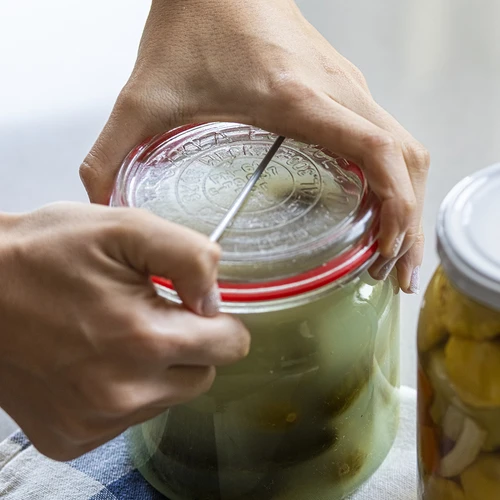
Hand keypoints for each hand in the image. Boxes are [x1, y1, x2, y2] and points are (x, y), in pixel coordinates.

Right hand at [0, 203, 248, 459]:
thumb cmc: (43, 255)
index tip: (194, 308)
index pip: (230, 346)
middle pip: (202, 376)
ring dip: (156, 369)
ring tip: (115, 334)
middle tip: (151, 315)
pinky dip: (124, 390)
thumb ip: (189, 257)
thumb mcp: (124, 229)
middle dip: (189, 346)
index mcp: (144, 340)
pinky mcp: (71, 436)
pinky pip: (128, 418)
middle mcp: (122, 393)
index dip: (220, 321)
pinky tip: (94, 361)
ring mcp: (94, 422)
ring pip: (167, 398)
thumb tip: (216, 297)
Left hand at [80, 0, 428, 292]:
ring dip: (408, 200)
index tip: (385, 252)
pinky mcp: (340, 86)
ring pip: (405, 147)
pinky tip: (375, 206)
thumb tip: (100, 201)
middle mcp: (336, 91)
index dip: (396, 207)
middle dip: (409, 221)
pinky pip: (386, 135)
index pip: (378, 152)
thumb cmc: (193, 22)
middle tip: (392, 272)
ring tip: (390, 250)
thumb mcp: (145, 94)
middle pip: (406, 159)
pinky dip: (392, 176)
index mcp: (299, 98)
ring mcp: (345, 86)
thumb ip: (112, 150)